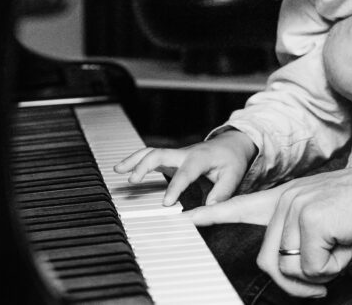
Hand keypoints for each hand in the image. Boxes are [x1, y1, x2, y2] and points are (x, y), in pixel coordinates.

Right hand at [113, 129, 256, 205]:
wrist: (231, 144)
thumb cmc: (231, 160)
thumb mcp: (233, 176)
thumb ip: (222, 192)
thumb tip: (210, 208)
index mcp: (200, 158)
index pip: (185, 173)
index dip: (175, 187)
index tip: (166, 203)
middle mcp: (185, 153)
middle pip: (160, 154)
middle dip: (144, 166)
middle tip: (132, 181)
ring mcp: (176, 154)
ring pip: (151, 152)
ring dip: (134, 160)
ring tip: (118, 170)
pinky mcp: (171, 158)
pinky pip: (151, 156)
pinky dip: (136, 160)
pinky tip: (122, 169)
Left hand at [189, 160, 351, 297]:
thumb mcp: (339, 233)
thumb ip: (322, 252)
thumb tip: (328, 281)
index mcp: (289, 200)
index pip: (242, 206)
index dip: (212, 215)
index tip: (184, 217)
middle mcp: (286, 200)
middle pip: (269, 261)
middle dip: (297, 284)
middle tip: (324, 285)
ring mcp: (294, 207)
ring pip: (288, 268)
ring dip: (321, 272)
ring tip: (342, 248)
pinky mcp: (308, 219)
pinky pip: (311, 268)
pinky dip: (334, 267)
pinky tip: (348, 242)